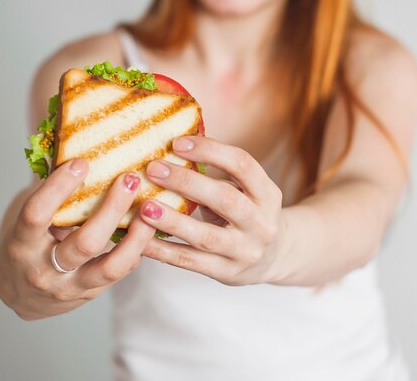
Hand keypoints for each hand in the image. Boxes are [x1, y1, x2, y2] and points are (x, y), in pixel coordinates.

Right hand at [0, 159, 154, 319]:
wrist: (23, 297)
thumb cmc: (28, 247)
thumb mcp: (28, 226)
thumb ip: (53, 200)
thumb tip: (85, 156)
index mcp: (23, 245)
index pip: (36, 214)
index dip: (58, 187)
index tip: (82, 162)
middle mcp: (45, 270)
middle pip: (85, 243)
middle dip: (111, 210)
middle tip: (130, 179)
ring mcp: (71, 287)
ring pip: (112, 266)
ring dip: (137, 236)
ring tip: (151, 208)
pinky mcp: (93, 294)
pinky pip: (121, 271)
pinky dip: (138, 248)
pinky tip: (149, 226)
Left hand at [139, 136, 286, 285]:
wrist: (274, 258)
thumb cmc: (248, 214)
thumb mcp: (247, 192)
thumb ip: (218, 176)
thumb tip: (170, 150)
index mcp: (267, 194)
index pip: (243, 165)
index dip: (211, 151)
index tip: (177, 143)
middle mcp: (261, 223)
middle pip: (225, 199)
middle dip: (186, 182)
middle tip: (153, 169)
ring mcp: (246, 251)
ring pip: (206, 236)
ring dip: (172, 221)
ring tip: (144, 208)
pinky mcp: (227, 272)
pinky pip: (191, 261)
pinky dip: (164, 250)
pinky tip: (142, 241)